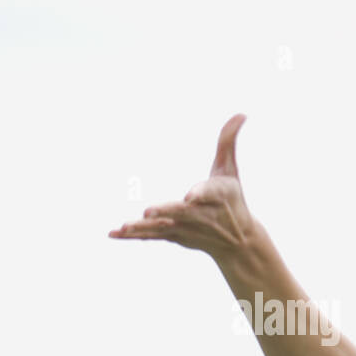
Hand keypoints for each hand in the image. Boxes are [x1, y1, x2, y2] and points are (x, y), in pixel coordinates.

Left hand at [108, 113, 255, 258]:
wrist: (237, 242)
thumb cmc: (232, 199)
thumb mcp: (231, 169)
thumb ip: (228, 141)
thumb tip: (241, 113)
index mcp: (217, 195)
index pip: (210, 193)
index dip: (200, 194)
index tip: (191, 196)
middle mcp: (201, 214)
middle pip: (181, 213)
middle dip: (165, 211)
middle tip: (148, 211)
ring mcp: (185, 228)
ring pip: (162, 227)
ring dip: (143, 228)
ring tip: (124, 226)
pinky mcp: (173, 236)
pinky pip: (151, 236)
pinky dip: (133, 236)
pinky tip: (114, 233)